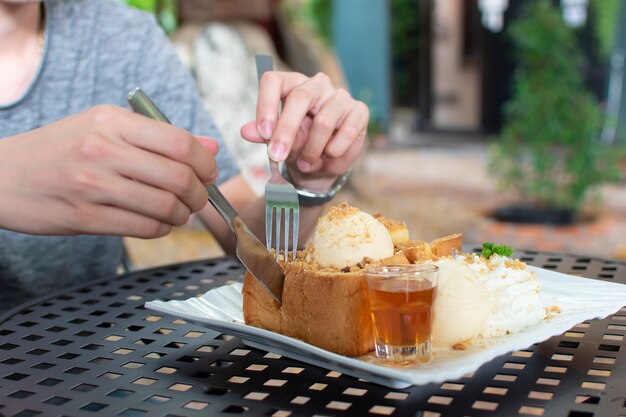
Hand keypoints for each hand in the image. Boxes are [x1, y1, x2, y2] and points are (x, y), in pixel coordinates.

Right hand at [0, 105, 217, 237]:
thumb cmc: (57, 150)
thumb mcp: (103, 128)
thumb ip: (158, 137)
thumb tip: (210, 147)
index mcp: (111, 120)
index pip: (180, 143)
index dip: (205, 162)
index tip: (208, 172)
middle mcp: (103, 149)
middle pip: (180, 177)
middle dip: (200, 193)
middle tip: (198, 198)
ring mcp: (92, 184)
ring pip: (165, 206)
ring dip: (182, 214)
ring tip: (177, 212)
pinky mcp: (84, 217)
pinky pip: (143, 228)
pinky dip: (161, 229)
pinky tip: (156, 223)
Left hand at [240, 71, 368, 190]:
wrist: (322, 163)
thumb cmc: (297, 146)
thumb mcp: (277, 142)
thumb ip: (263, 135)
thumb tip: (246, 131)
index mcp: (291, 85)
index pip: (273, 81)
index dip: (266, 105)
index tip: (263, 133)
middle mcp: (316, 85)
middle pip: (300, 97)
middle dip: (286, 131)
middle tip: (277, 155)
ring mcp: (340, 96)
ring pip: (324, 120)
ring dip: (312, 149)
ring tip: (304, 165)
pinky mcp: (359, 111)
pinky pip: (347, 130)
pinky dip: (334, 150)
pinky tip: (328, 157)